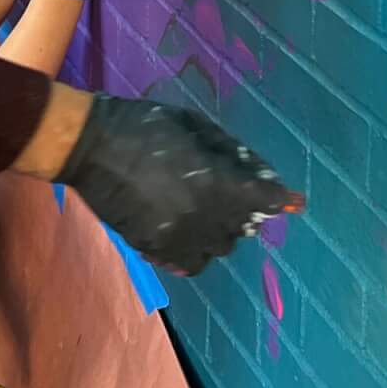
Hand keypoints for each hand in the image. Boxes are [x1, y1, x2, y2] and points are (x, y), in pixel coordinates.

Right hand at [56, 97, 302, 275]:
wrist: (90, 147)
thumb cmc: (145, 125)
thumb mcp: (193, 125)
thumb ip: (230, 152)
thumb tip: (259, 173)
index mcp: (214, 181)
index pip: (263, 199)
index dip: (281, 200)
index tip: (296, 203)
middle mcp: (202, 216)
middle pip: (244, 227)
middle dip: (245, 210)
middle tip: (233, 193)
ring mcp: (177, 236)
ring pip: (221, 247)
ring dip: (222, 229)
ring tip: (206, 209)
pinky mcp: (155, 249)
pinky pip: (193, 262)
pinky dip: (198, 249)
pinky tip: (188, 229)